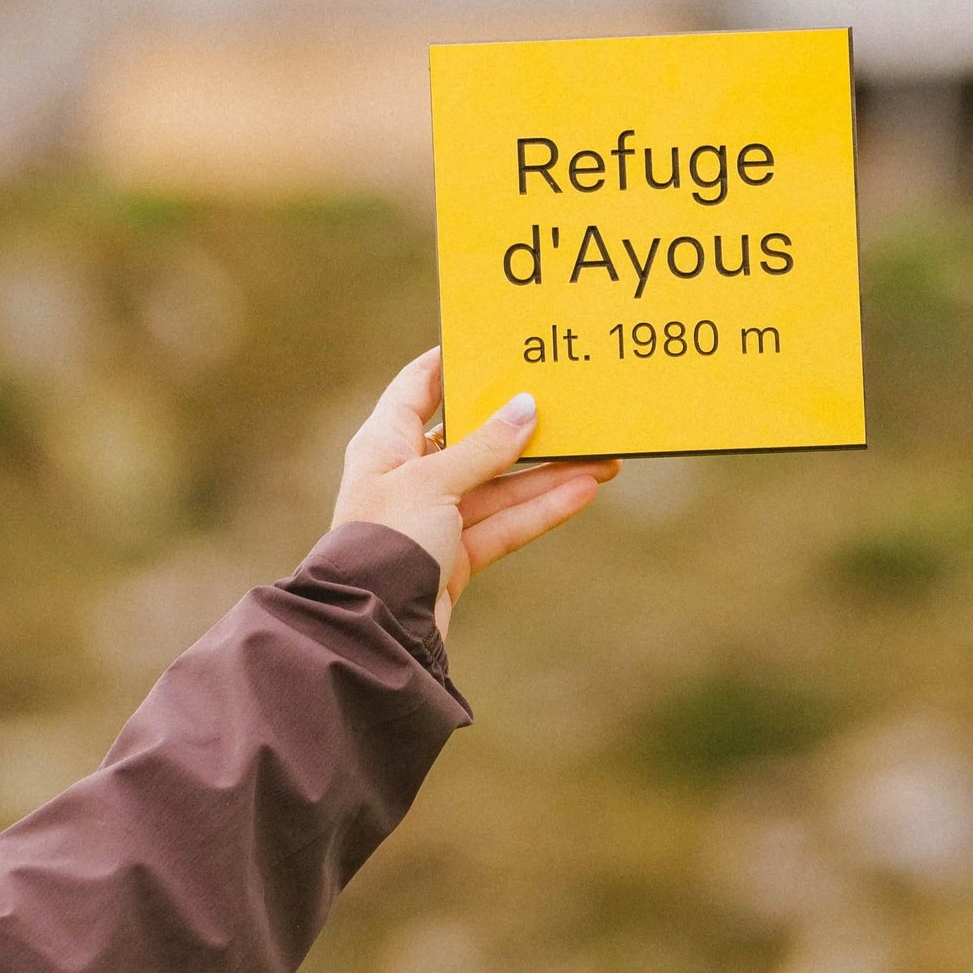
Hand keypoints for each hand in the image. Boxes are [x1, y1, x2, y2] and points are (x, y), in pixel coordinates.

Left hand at [332, 348, 614, 638]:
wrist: (372, 630)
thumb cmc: (385, 542)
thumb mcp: (435, 482)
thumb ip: (485, 447)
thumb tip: (526, 408)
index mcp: (385, 443)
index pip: (419, 386)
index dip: (454, 362)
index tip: (496, 341)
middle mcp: (408, 475)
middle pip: (472, 438)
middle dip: (522, 426)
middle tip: (567, 404)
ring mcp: (433, 517)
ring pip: (499, 485)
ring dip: (547, 473)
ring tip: (601, 456)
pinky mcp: (455, 556)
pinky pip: (505, 523)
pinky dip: (541, 509)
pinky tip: (584, 491)